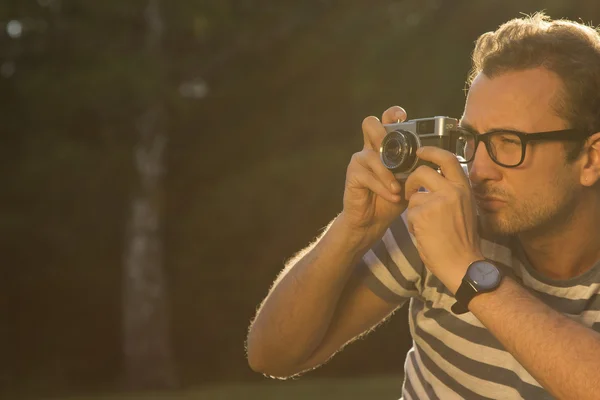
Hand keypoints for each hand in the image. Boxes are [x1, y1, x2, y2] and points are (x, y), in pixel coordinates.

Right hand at [339, 106, 408, 243]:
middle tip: (395, 152)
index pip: (386, 120)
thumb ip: (417, 166)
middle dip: (383, 134)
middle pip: (369, 124)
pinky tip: (392, 196)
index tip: (404, 117)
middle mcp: (370, 148)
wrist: (373, 220)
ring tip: (398, 188)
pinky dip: (383, 187)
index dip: (393, 114)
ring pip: (372, 155)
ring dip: (388, 173)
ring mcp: (360, 160)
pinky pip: (369, 176)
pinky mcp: (353, 174)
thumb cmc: (393, 197)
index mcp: (385, 145)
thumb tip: (437, 157)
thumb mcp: (410, 180)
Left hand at [403, 146, 482, 293]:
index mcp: (464, 188)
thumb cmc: (462, 240)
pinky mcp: (423, 215)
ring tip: (423, 225)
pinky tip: (422, 234)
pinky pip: (408, 213)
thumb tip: (434, 182)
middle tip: (408, 191)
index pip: (447, 159)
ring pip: (413, 196)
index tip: (420, 151)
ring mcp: (437, 202)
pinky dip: (411, 224)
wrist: (462, 263)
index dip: (431, 151)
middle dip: (410, 180)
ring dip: (413, 210)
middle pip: (422, 172)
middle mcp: (452, 191)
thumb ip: (451, 193)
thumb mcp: (464, 208)